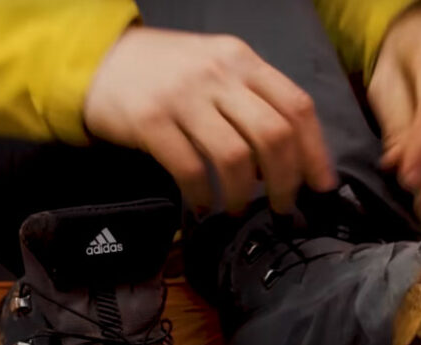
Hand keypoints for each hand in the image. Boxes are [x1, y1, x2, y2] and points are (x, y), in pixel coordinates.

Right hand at [84, 27, 335, 214]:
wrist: (100, 61)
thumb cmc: (165, 72)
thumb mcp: (215, 69)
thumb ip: (250, 100)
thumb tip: (284, 161)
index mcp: (242, 60)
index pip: (296, 106)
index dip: (315, 152)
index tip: (321, 186)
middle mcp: (218, 74)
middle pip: (274, 134)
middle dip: (286, 181)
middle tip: (284, 207)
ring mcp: (184, 97)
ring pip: (235, 156)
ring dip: (244, 193)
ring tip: (239, 207)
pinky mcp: (150, 121)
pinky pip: (189, 168)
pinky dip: (202, 195)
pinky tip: (202, 205)